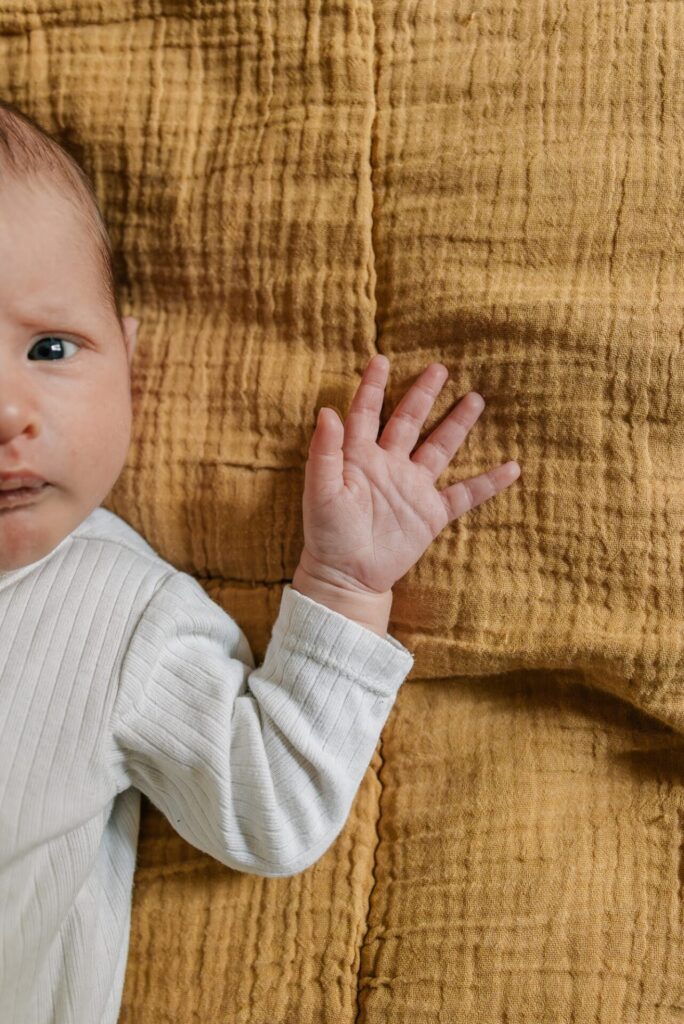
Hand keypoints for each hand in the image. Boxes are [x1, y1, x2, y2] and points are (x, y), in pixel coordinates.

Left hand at [299, 355, 520, 595]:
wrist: (346, 576)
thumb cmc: (326, 533)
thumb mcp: (319, 490)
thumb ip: (324, 451)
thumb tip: (327, 410)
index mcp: (359, 456)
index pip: (366, 412)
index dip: (372, 387)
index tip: (382, 359)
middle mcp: (389, 465)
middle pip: (409, 421)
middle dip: (423, 395)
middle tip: (440, 368)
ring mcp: (412, 488)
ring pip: (439, 448)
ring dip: (456, 424)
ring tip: (476, 398)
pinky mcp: (430, 514)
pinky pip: (464, 495)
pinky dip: (488, 482)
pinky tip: (511, 467)